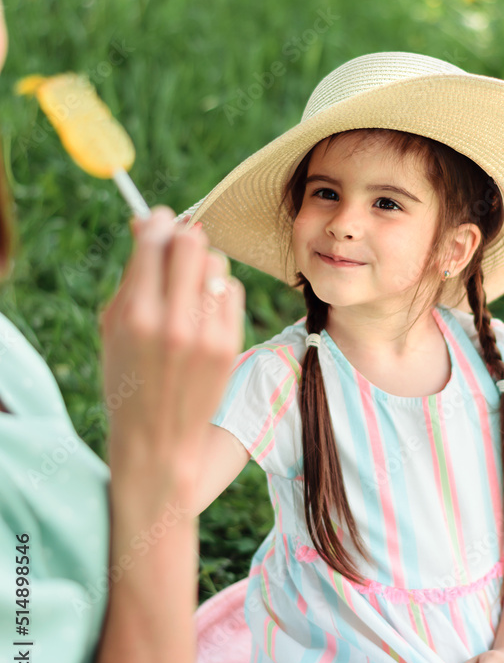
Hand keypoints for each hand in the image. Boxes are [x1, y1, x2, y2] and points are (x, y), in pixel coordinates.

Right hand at [99, 206, 244, 495]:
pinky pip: (231, 290)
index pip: (155, 239)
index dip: (157, 222)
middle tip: (177, 249)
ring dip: (202, 265)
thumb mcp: (114, 327)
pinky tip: (204, 313)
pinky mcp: (230, 345)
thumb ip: (132, 273)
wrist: (157, 441)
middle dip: (183, 237)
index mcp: (135, 315)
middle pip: (192, 242)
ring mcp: (206, 335)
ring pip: (216, 263)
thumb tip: (147, 220)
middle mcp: (173, 322)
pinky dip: (218, 292)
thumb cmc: (128, 378)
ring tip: (189, 289)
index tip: (158, 222)